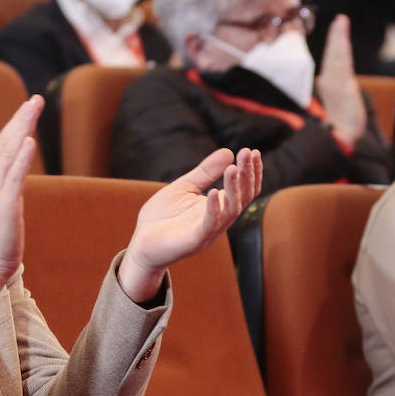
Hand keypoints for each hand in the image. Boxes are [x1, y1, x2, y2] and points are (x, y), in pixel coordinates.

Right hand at [0, 96, 42, 314]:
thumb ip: (0, 175)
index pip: (0, 144)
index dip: (14, 124)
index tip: (28, 107)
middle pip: (4, 141)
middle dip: (20, 118)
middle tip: (36, 99)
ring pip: (8, 152)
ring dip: (22, 128)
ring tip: (33, 108)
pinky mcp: (4, 203)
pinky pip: (14, 176)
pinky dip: (21, 157)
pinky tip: (29, 140)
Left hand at [118, 148, 263, 301]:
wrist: (141, 244)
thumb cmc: (162, 217)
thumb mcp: (185, 187)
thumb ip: (206, 172)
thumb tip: (228, 152)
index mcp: (219, 208)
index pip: (244, 190)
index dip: (250, 172)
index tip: (252, 151)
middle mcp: (219, 220)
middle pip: (243, 198)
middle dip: (247, 175)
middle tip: (248, 153)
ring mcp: (208, 232)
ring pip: (231, 211)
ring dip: (234, 188)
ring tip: (233, 168)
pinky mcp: (194, 241)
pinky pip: (209, 225)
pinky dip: (214, 209)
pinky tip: (214, 192)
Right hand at [316, 14, 366, 146]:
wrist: (342, 139)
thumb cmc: (342, 125)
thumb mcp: (338, 106)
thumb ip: (333, 91)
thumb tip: (324, 80)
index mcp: (331, 84)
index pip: (333, 60)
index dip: (335, 44)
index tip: (339, 25)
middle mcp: (331, 82)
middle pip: (333, 56)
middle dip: (337, 36)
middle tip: (341, 19)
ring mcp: (336, 84)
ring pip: (337, 58)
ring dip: (339, 39)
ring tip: (342, 23)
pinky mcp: (343, 88)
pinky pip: (342, 66)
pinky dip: (342, 51)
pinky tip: (343, 41)